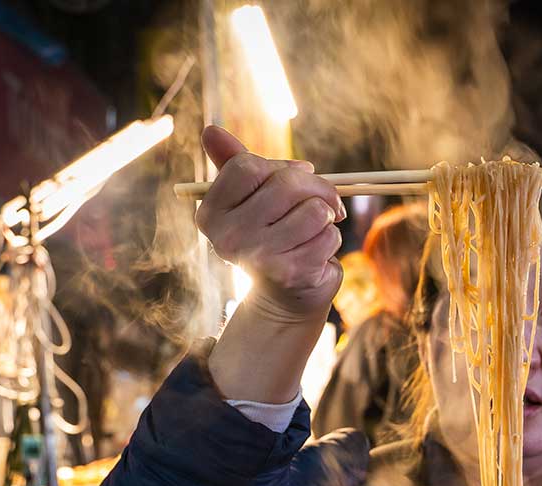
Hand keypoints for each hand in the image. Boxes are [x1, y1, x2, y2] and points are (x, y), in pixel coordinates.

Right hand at [195, 126, 344, 322]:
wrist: (284, 298)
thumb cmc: (270, 237)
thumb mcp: (251, 198)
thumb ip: (233, 164)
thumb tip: (210, 131)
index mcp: (211, 213)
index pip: (247, 166)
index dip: (280, 167)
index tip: (297, 176)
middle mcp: (228, 237)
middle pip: (286, 184)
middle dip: (315, 188)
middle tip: (324, 201)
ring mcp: (258, 257)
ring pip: (314, 209)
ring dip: (325, 216)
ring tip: (314, 230)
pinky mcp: (291, 273)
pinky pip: (328, 235)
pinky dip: (332, 240)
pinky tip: (317, 253)